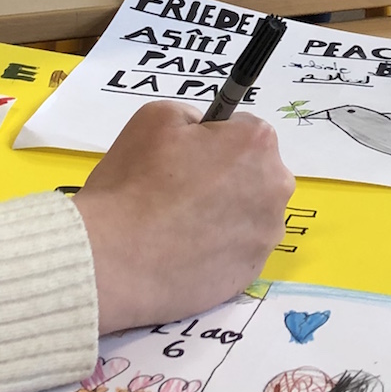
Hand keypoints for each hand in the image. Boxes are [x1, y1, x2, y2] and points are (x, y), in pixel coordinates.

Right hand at [72, 99, 294, 333]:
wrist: (115, 260)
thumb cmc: (135, 182)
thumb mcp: (156, 117)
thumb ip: (194, 117)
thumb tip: (206, 138)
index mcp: (257, 143)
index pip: (242, 131)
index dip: (210, 141)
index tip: (183, 158)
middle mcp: (276, 188)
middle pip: (254, 173)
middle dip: (225, 177)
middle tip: (179, 191)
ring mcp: (266, 236)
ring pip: (248, 214)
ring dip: (224, 215)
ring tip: (178, 227)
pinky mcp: (250, 274)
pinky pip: (237, 251)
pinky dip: (217, 250)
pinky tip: (183, 253)